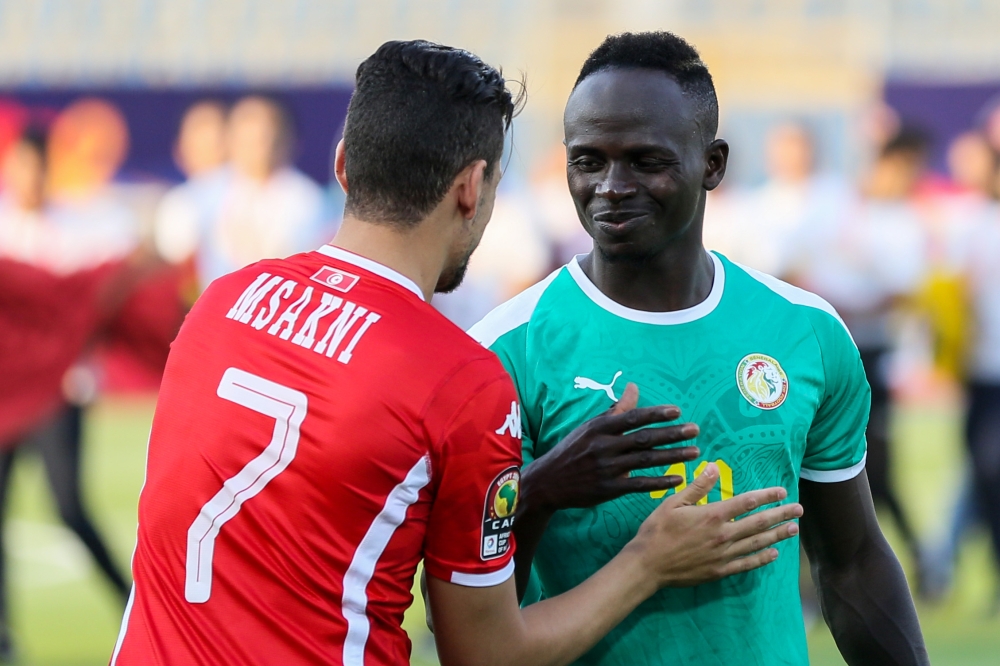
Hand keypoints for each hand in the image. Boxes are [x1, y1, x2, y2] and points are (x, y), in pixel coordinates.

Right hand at [520, 383, 700, 513]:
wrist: (549, 482)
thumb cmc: (573, 449)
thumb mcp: (590, 426)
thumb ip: (616, 409)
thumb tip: (634, 387)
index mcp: (599, 428)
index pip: (633, 418)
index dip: (656, 414)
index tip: (678, 411)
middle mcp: (603, 446)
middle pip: (644, 438)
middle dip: (672, 434)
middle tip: (695, 430)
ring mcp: (606, 469)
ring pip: (645, 461)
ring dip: (672, 456)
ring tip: (694, 452)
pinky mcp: (609, 489)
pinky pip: (639, 484)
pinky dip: (660, 481)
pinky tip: (678, 478)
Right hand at [629, 463, 802, 587]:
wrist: (647, 565)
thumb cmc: (657, 530)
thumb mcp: (673, 503)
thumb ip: (697, 486)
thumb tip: (715, 467)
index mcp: (712, 515)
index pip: (746, 502)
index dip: (767, 495)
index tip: (782, 491)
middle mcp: (722, 534)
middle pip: (758, 522)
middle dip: (781, 514)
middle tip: (799, 510)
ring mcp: (723, 554)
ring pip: (757, 543)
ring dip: (777, 535)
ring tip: (793, 529)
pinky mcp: (720, 570)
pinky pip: (746, 564)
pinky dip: (761, 558)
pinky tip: (773, 554)